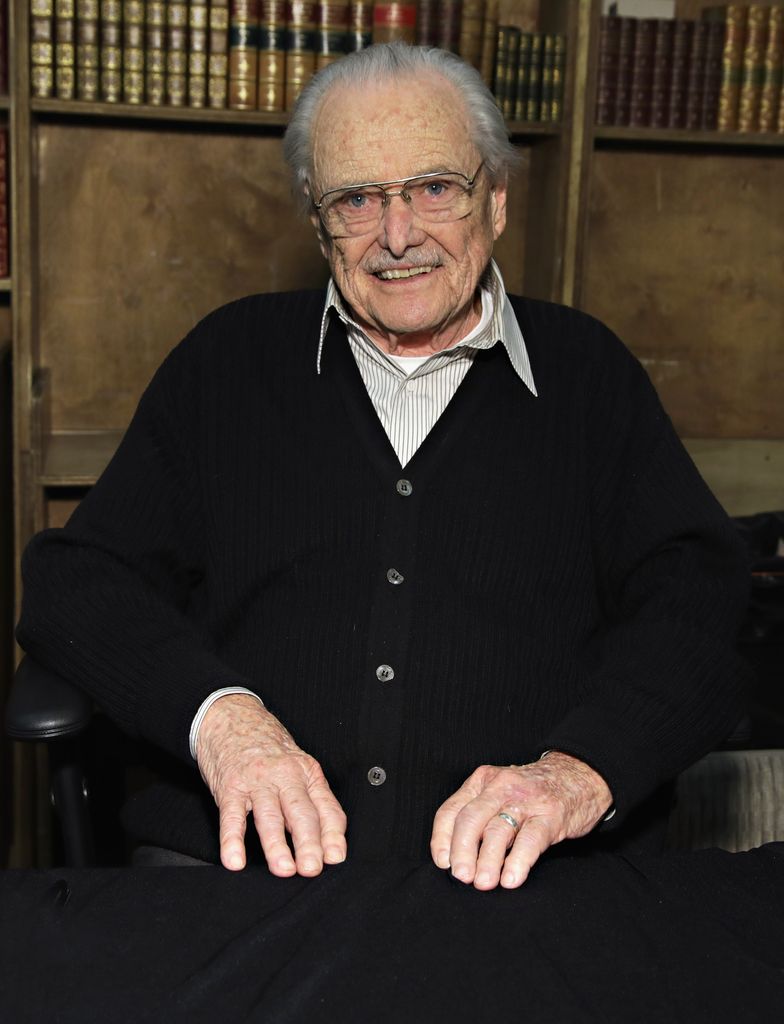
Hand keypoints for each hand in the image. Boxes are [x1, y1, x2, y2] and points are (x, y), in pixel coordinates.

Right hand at [196, 694, 346, 874]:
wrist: (233, 716)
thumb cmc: (266, 746)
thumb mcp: (297, 764)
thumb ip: (309, 797)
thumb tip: (325, 839)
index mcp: (307, 774)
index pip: (326, 808)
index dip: (333, 835)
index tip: (335, 857)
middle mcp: (285, 777)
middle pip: (302, 813)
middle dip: (309, 843)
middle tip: (312, 868)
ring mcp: (257, 781)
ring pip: (270, 816)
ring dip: (277, 845)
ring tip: (284, 868)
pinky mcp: (230, 786)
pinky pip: (232, 816)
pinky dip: (233, 840)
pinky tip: (235, 859)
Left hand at [430, 751, 611, 890]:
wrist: (578, 776)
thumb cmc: (532, 793)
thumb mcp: (499, 793)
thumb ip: (479, 816)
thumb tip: (456, 858)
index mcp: (481, 782)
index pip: (451, 810)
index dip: (442, 839)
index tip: (443, 863)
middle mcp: (500, 787)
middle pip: (471, 819)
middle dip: (462, 851)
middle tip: (462, 877)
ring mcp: (526, 800)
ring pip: (498, 830)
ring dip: (488, 860)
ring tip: (484, 883)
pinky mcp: (550, 815)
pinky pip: (530, 839)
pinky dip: (518, 861)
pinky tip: (511, 879)